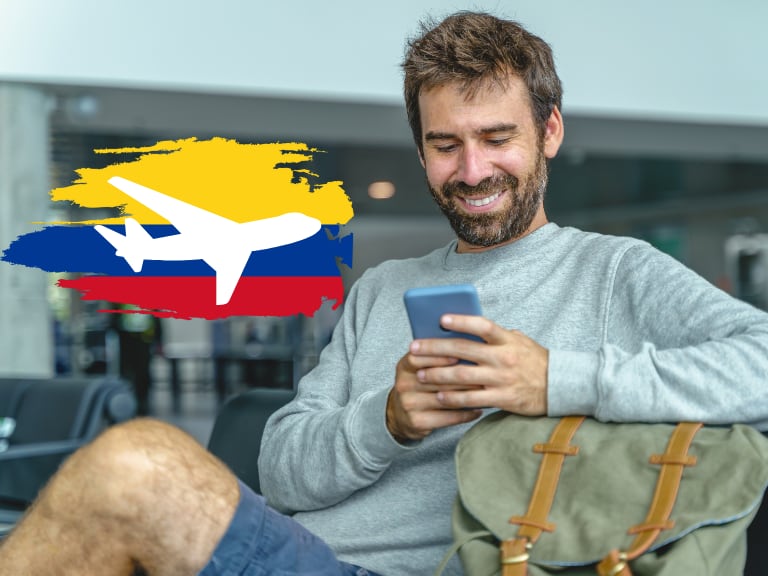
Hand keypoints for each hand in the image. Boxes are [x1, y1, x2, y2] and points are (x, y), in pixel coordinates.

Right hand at [386, 347, 482, 443]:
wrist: (400, 415)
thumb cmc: (418, 385)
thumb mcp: (419, 368)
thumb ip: (435, 358)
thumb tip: (466, 347)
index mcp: (404, 367)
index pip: (418, 357)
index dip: (438, 356)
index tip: (459, 354)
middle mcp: (403, 385)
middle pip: (436, 378)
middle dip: (462, 376)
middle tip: (484, 373)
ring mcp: (409, 404)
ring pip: (444, 398)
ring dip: (468, 395)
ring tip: (485, 391)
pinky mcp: (417, 422)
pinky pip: (447, 418)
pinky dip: (465, 414)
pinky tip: (478, 410)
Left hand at [411, 314, 548, 414]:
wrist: (560, 386)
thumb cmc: (534, 360)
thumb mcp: (518, 340)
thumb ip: (495, 335)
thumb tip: (465, 328)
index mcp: (507, 340)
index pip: (483, 326)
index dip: (461, 321)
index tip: (441, 319)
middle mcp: (503, 358)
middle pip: (463, 350)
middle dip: (434, 349)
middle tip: (414, 349)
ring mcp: (502, 379)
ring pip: (463, 376)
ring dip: (438, 375)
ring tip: (420, 374)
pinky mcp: (503, 398)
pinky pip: (473, 399)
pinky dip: (454, 398)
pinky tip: (439, 396)